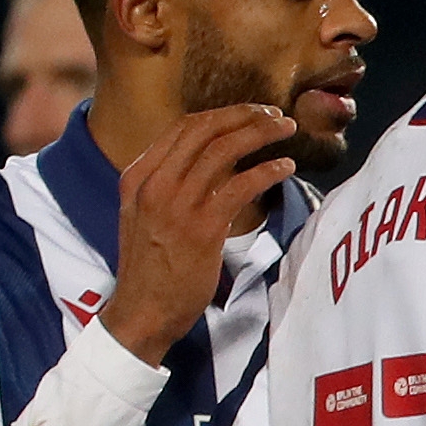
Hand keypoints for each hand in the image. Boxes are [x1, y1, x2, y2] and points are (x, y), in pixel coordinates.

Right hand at [99, 104, 298, 362]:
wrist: (141, 311)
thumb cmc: (150, 268)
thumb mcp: (145, 216)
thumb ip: (168, 186)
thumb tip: (207, 164)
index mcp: (138, 175)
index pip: (183, 127)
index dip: (222, 114)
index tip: (250, 114)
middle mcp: (154, 182)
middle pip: (205, 129)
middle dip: (245, 115)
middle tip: (275, 116)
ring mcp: (176, 203)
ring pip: (224, 150)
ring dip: (261, 134)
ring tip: (287, 132)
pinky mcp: (202, 227)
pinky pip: (241, 185)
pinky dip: (268, 171)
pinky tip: (286, 169)